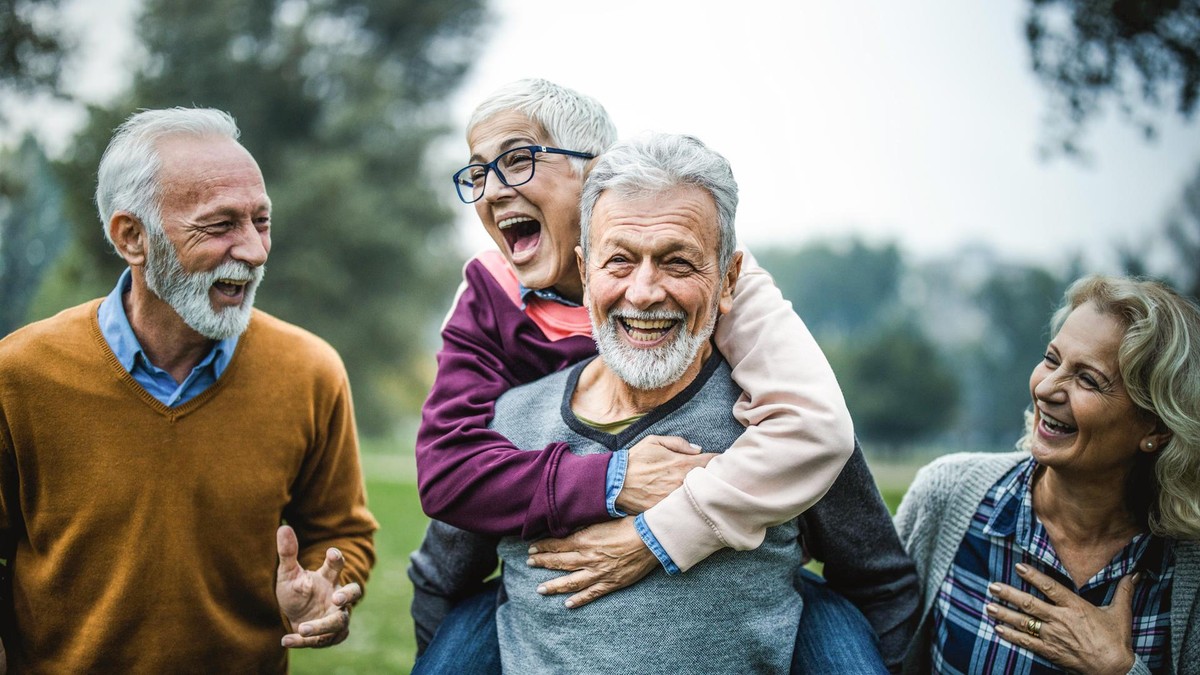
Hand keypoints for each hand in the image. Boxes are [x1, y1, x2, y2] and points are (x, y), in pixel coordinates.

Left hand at [275, 525, 362, 647]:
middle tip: (337, 599)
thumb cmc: (295, 591)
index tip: (332, 553)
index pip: (337, 566)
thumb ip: (288, 553)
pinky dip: (304, 642)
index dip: (336, 559)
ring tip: (303, 629)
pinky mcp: (330, 636)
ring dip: (322, 626)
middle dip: (348, 596)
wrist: (294, 617)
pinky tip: (286, 640)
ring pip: (339, 622)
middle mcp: (336, 597)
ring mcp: (335, 616)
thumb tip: (282, 527)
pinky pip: (323, 640)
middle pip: (353, 593)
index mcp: (328, 579)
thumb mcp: (288, 574)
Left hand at [526, 517, 657, 608]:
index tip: (532, 549)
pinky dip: (579, 600)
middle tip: (529, 564)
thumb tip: (569, 527)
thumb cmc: (630, 523)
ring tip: (540, 589)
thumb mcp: (603, 519)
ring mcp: (599, 572)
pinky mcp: (611, 583)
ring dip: (554, 585)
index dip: (543, 547)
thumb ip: (585, 526)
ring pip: (571, 582)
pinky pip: (592, 594)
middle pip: (560, 562)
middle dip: (542, 563)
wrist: (651, 538)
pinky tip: (567, 604)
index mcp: (585, 540)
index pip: (557, 544)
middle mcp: (588, 557)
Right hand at [616, 435, 716, 513]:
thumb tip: (698, 449)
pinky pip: (687, 509)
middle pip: (712, 481)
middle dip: (716, 478)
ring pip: (701, 497)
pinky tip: (691, 505)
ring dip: (705, 494)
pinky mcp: (670, 512)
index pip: (713, 462)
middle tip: (718, 478)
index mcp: (682, 463)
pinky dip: (691, 507)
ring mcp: (677, 499)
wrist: (614, 485)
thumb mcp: (653, 441)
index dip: (720, 462)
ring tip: (706, 492)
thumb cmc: (634, 460)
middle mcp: (683, 482)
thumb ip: (678, 443)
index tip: (723, 463)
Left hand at [988, 562, 1136, 673]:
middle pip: (1030, 604)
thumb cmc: (1117, 641)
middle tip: (992, 586)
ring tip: (988, 606)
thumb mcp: (1121, 612)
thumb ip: (1124, 590)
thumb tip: (1134, 573)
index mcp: (1075, 607)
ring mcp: (1053, 636)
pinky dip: (1011, 636)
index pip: (1050, 587)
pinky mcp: (1050, 652)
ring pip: (1024, 623)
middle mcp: (1061, 620)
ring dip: (1004, 614)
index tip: (1018, 567)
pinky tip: (998, 629)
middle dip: (1009, 594)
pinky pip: (1027, 642)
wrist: (1114, 669)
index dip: (1034, 576)